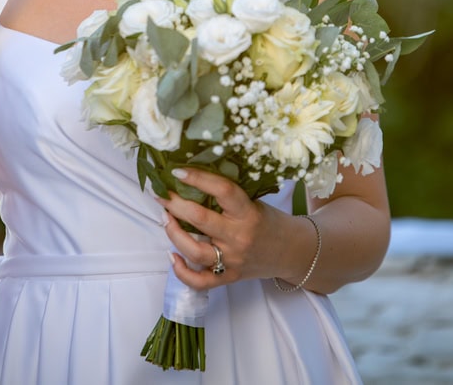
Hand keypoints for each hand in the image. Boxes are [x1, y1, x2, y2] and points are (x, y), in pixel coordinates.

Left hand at [157, 167, 283, 290]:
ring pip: (195, 250)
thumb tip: (192, 179)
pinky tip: (171, 255)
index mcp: (248, 212)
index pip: (222, 190)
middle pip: (201, 220)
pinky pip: (200, 281)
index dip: (198, 179)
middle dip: (175, 204)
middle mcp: (239, 237)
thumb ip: (228, 196)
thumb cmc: (269, 220)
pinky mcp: (228, 277)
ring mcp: (232, 260)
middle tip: (161, 193)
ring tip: (165, 218)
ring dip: (173, 233)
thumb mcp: (254, 202)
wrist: (291, 252)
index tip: (177, 171)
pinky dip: (181, 271)